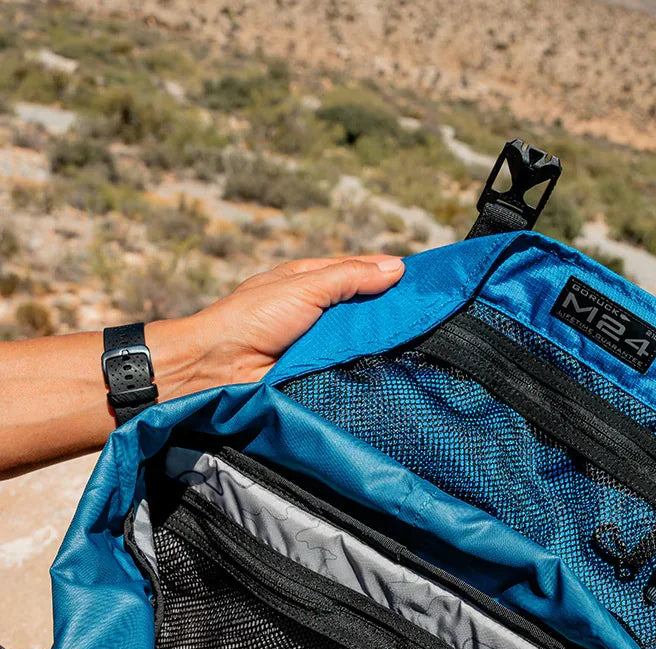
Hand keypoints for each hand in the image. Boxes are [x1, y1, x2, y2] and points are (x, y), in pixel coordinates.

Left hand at [149, 255, 404, 400]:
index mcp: (313, 281)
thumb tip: (397, 268)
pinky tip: (396, 370)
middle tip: (435, 317)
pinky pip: (351, 369)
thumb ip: (349, 277)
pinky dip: (369, 368)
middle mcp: (320, 311)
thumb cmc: (253, 318)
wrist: (220, 368)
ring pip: (362, 341)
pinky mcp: (319, 374)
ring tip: (426, 344)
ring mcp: (320, 345)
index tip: (429, 282)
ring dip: (385, 343)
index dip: (393, 275)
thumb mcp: (305, 286)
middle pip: (367, 309)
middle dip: (395, 312)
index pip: (363, 272)